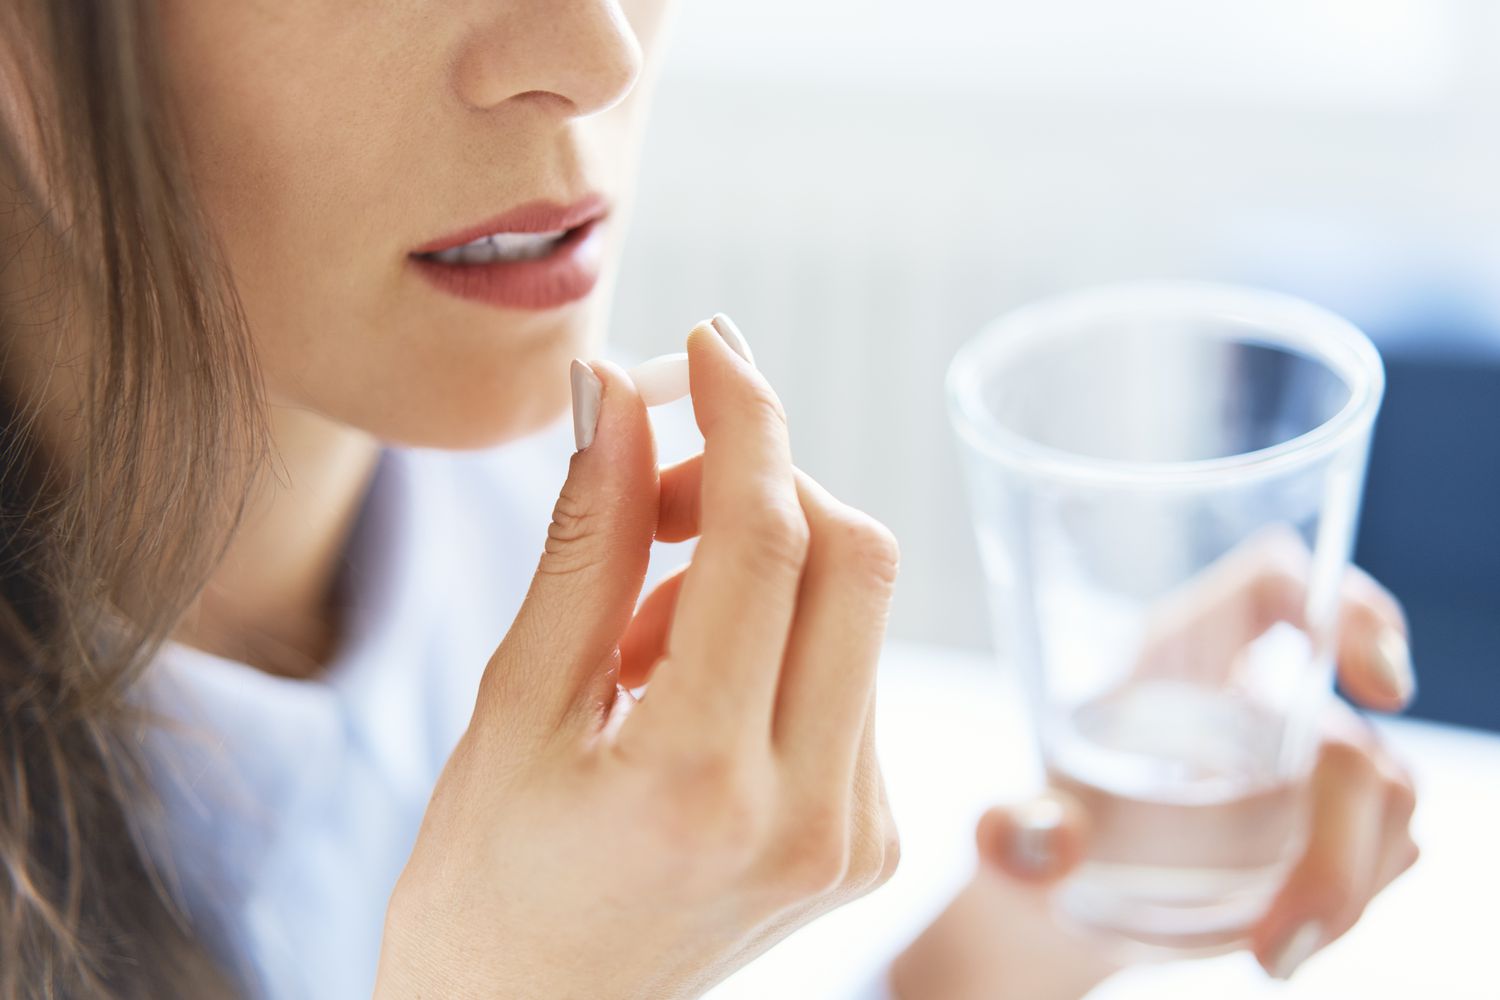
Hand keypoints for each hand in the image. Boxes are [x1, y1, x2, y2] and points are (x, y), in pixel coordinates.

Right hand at [373, 320, 901, 999]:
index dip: (745, 418)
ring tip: (638, 630)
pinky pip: (852, 672)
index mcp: (700, 783)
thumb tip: (613, 397)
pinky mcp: (868, 839)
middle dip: (764, 480)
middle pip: (853, 555)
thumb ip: (584, 544)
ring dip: (761, 565)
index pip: (769, 543)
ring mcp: (855, 835)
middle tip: (658, 491)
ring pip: (859, 608)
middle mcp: (809, 815)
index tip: (709, 347)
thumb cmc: (484, 888)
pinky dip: (777, 634)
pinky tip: (681, 679)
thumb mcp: (512, 706)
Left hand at [892, 540, 1417, 999]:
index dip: (1345, 612)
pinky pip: (1387, 846)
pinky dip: (1353, 900)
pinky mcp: (1336, 816)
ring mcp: (1306, 754)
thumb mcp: (1026, 835)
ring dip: (1344, 887)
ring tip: (1270, 948)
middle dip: (1331, 850)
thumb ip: (1021, 838)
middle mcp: (1251, 694)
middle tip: (1274, 939)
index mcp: (1175, 656)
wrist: (1074, 898)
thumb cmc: (1052, 837)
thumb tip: (1022, 841)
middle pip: (1345, 736)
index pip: (1275, 585)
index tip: (1382, 687)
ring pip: (1382, 795)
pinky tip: (1285, 937)